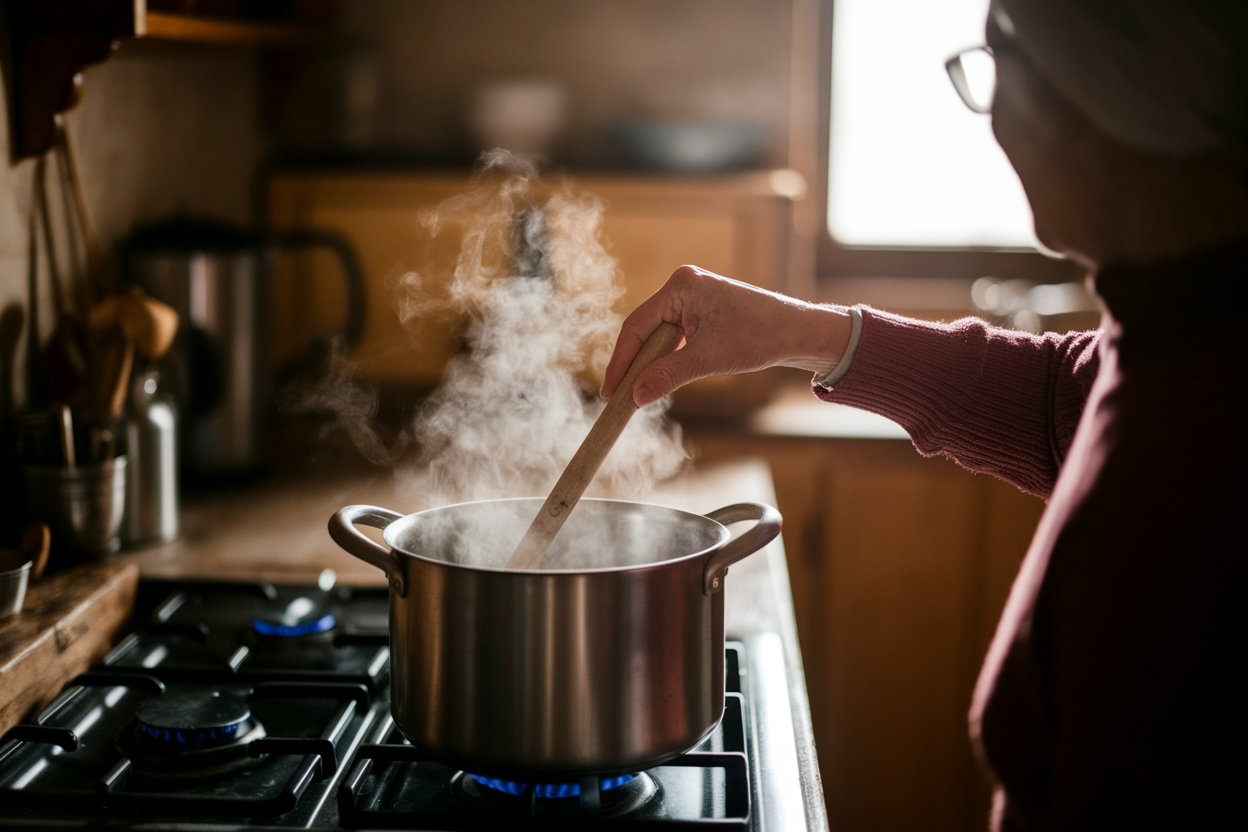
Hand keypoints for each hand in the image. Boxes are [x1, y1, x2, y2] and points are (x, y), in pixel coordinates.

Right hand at [601, 265, 852, 405]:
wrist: (798, 333)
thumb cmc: (760, 336)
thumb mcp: (709, 359)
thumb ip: (668, 375)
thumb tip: (636, 396)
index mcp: (681, 285)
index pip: (636, 326)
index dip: (620, 361)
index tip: (610, 391)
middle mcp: (683, 286)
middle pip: (643, 330)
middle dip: (632, 365)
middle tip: (619, 398)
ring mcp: (692, 298)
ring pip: (658, 336)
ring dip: (649, 364)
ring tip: (636, 394)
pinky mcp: (702, 312)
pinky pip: (673, 338)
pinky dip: (665, 359)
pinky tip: (659, 379)